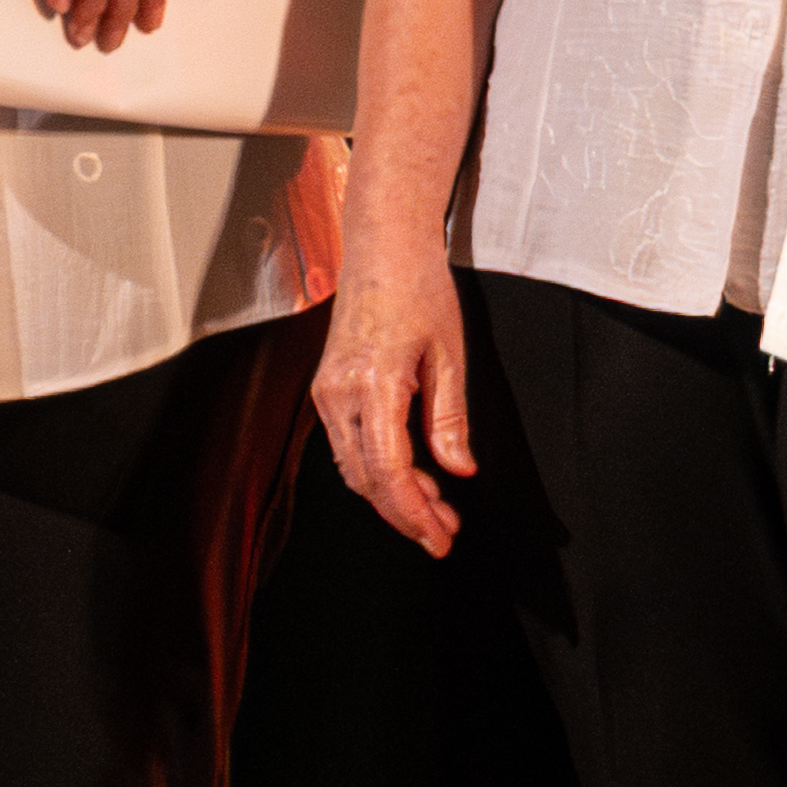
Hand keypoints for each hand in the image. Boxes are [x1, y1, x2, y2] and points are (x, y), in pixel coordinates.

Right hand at [311, 252, 475, 559]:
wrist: (383, 249)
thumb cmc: (420, 289)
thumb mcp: (450, 353)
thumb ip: (450, 418)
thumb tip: (458, 470)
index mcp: (373, 385)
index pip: (388, 472)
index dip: (413, 512)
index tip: (440, 538)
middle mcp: (338, 395)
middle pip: (366, 479)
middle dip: (405, 514)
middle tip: (444, 534)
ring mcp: (327, 394)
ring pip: (353, 468)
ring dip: (391, 496)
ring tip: (436, 510)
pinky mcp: (328, 390)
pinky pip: (348, 446)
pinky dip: (377, 470)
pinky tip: (410, 477)